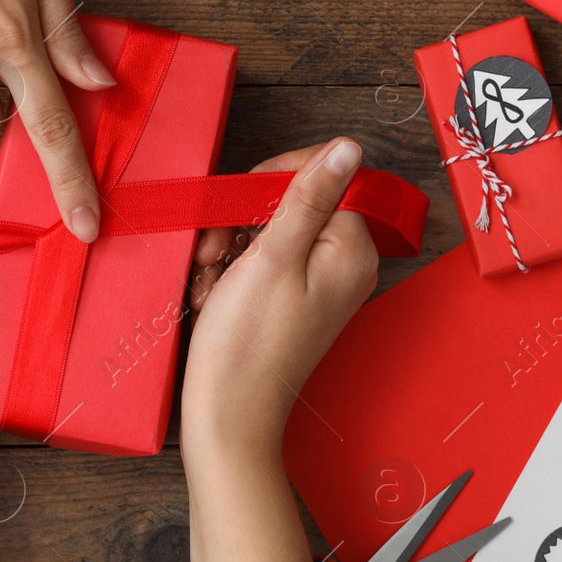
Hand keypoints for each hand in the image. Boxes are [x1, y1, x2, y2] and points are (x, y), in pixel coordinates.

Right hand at [179, 139, 376, 561]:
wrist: (228, 415)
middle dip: (242, 218)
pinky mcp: (293, 302)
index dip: (273, 181)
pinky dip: (232, 270)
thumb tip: (349, 146)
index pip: (322, 177)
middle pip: (293, 203)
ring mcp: (319, 285)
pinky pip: (263, 262)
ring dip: (229, 245)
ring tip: (210, 276)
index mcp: (351, 248)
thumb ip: (310, 195)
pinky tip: (213, 293)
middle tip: (215, 248)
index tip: (238, 204)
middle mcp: (344, 265)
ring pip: (269, 231)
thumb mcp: (273, 255)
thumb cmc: (246, 344)